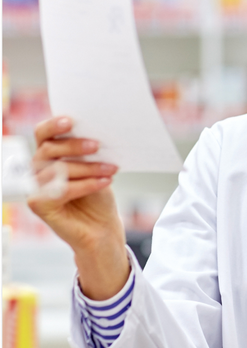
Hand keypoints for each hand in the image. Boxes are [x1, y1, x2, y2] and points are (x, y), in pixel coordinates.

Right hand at [28, 116, 129, 299]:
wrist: (101, 227)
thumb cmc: (98, 193)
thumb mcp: (96, 166)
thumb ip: (89, 150)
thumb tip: (97, 131)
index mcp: (48, 155)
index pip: (43, 134)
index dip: (53, 125)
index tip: (71, 120)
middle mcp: (37, 170)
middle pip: (49, 149)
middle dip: (75, 146)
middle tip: (98, 146)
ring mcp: (35, 188)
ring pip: (59, 169)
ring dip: (89, 167)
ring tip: (111, 169)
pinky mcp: (39, 205)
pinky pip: (63, 189)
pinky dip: (87, 184)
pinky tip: (105, 182)